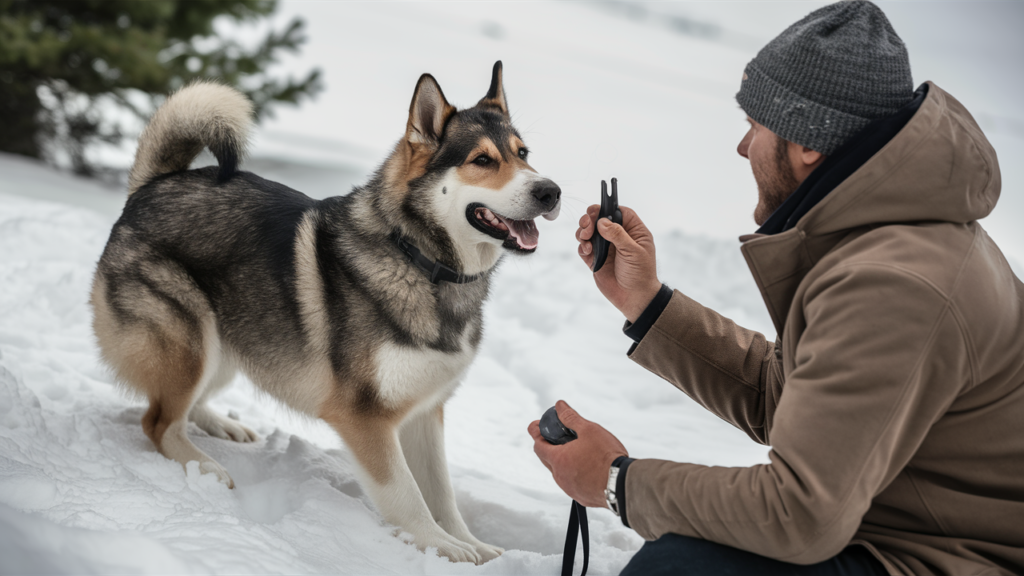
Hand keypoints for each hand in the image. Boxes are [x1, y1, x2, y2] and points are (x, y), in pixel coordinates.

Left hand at [528, 401, 627, 507]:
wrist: (622, 483)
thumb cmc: (606, 456)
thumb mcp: (588, 429)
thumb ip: (570, 417)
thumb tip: (559, 406)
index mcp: (558, 459)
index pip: (538, 445)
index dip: (535, 434)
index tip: (536, 426)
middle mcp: (560, 477)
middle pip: (546, 459)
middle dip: (548, 447)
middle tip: (556, 436)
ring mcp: (570, 489)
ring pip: (559, 473)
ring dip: (563, 462)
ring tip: (576, 451)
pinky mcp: (581, 497)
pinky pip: (572, 483)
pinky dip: (574, 474)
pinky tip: (586, 467)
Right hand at [576, 205, 660, 322]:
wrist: (634, 298)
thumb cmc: (641, 275)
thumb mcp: (633, 252)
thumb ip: (618, 235)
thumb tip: (602, 222)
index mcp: (633, 231)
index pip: (619, 212)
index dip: (606, 208)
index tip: (595, 210)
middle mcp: (618, 237)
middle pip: (599, 219)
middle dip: (589, 220)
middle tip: (587, 226)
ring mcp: (606, 248)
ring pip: (589, 232)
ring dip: (583, 232)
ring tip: (585, 239)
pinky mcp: (596, 260)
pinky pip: (584, 248)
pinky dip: (582, 247)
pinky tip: (588, 251)